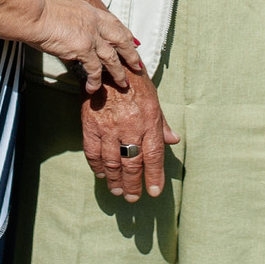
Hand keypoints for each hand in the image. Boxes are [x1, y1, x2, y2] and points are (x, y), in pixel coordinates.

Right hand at [31, 0, 141, 92]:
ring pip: (112, 57)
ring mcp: (90, 35)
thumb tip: (73, 34)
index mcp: (89, 11)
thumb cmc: (39, 13)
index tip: (133, 42)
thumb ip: (73, 22)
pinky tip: (93, 88)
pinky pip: (95, 69)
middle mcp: (94, 21)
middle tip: (137, 65)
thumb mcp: (63, 11)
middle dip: (131, 53)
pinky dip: (95, 80)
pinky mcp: (83, 48)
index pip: (114, 23)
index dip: (125, 34)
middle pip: (121, 39)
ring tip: (123, 83)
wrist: (33, 14)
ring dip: (119, 72)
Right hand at [81, 65, 177, 202]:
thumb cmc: (134, 82)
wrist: (107, 65)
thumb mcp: (154, 100)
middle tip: (133, 198)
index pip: (153, 156)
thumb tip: (174, 140)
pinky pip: (93, 153)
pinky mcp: (90, 125)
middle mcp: (130, 126)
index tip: (154, 192)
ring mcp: (108, 127)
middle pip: (132, 164)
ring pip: (112, 162)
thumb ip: (162, 124)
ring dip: (115, 180)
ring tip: (118, 191)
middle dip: (133, 184)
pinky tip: (102, 174)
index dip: (154, 177)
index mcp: (149, 120)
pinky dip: (97, 167)